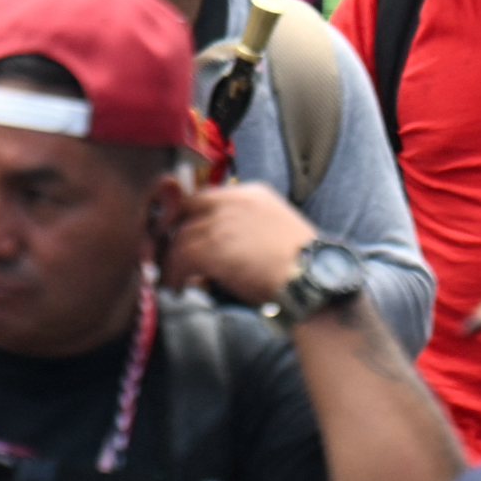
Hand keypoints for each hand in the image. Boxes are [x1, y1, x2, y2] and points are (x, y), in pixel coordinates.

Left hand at [163, 179, 319, 306]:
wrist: (312, 278)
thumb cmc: (298, 265)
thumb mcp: (271, 233)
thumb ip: (240, 233)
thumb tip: (208, 259)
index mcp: (251, 193)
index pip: (205, 197)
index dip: (188, 218)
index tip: (180, 239)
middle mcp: (234, 200)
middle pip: (186, 211)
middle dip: (173, 235)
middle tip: (169, 259)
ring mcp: (222, 222)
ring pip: (180, 236)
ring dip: (171, 261)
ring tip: (172, 281)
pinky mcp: (213, 246)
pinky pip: (180, 258)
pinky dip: (173, 275)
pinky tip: (178, 288)